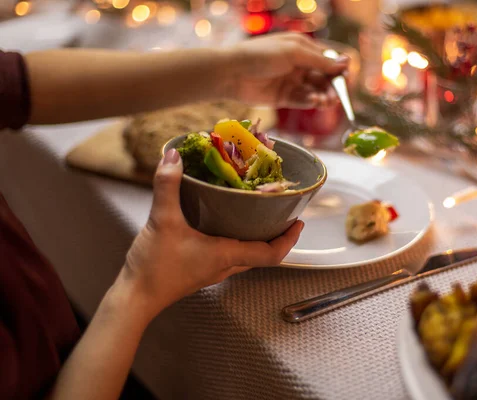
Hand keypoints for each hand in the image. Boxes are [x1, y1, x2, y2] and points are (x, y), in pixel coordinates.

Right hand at [117, 149, 302, 319]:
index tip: (299, 222)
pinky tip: (224, 222)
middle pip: (263, 253)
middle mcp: (226, 266)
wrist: (134, 297)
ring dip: (257, 237)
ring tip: (258, 213)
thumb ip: (167, 186)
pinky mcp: (202, 270)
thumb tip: (173, 155)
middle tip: (282, 212)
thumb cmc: (154, 267)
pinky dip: (237, 239)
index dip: (289, 239)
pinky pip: (229, 254)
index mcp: (226, 255)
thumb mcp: (161, 220)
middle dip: (277, 234)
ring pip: (246, 255)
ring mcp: (214, 270)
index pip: (271, 254)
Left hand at [226, 32, 348, 108]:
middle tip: (336, 97)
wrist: (232, 73)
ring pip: (314, 91)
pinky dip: (310, 102)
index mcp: (302, 48)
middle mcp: (298, 65)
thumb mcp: (294, 52)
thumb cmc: (261, 55)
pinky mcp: (283, 98)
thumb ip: (320, 60)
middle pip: (323, 78)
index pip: (327, 60)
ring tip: (325, 101)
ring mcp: (291, 82)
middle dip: (332, 87)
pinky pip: (302, 101)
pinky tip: (314, 102)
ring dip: (323, 96)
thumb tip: (346, 62)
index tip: (346, 80)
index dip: (338, 70)